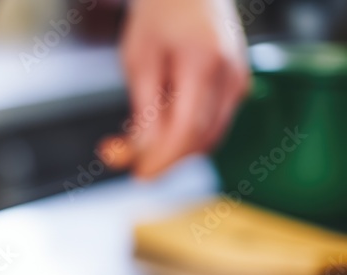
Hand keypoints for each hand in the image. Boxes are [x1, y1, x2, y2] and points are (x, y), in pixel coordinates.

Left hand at [117, 0, 249, 177]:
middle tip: (119, 154)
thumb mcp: (138, 61)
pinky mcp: (236, 86)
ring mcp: (238, 81)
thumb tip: (144, 153)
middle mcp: (230, 76)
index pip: (187, 130)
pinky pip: (212, 124)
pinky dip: (184, 135)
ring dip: (171, 149)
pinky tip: (156, 123)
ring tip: (131, 134)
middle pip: (199, 140)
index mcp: (204, 64)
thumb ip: (144, 110)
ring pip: (207, 137)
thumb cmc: (159, 17)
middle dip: (161, 157)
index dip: (162, 160)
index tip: (139, 175)